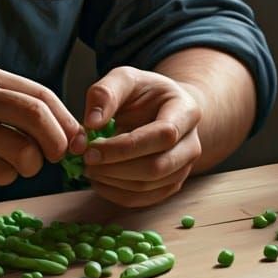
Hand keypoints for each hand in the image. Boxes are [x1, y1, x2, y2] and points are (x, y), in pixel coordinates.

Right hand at [0, 62, 81, 186]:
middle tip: (58, 156)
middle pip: (37, 116)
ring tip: (14, 163)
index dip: (66, 119)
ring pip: (24, 150)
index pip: (41, 94)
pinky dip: (5, 175)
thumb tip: (66, 128)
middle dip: (57, 141)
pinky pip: (2, 172)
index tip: (77, 140)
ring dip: (30, 165)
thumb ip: (11, 102)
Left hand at [72, 66, 203, 206]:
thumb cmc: (143, 92)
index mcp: (186, 111)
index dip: (126, 146)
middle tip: (86, 159)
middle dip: (116, 167)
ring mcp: (183, 168)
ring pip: (150, 186)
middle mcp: (190, 144)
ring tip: (88, 167)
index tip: (92, 147)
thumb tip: (91, 124)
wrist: (162, 107)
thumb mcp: (125, 78)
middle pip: (158, 166)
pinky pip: (145, 199)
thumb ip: (105, 93)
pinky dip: (117, 194)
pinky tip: (98, 180)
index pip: (164, 135)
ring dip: (113, 182)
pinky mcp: (170, 185)